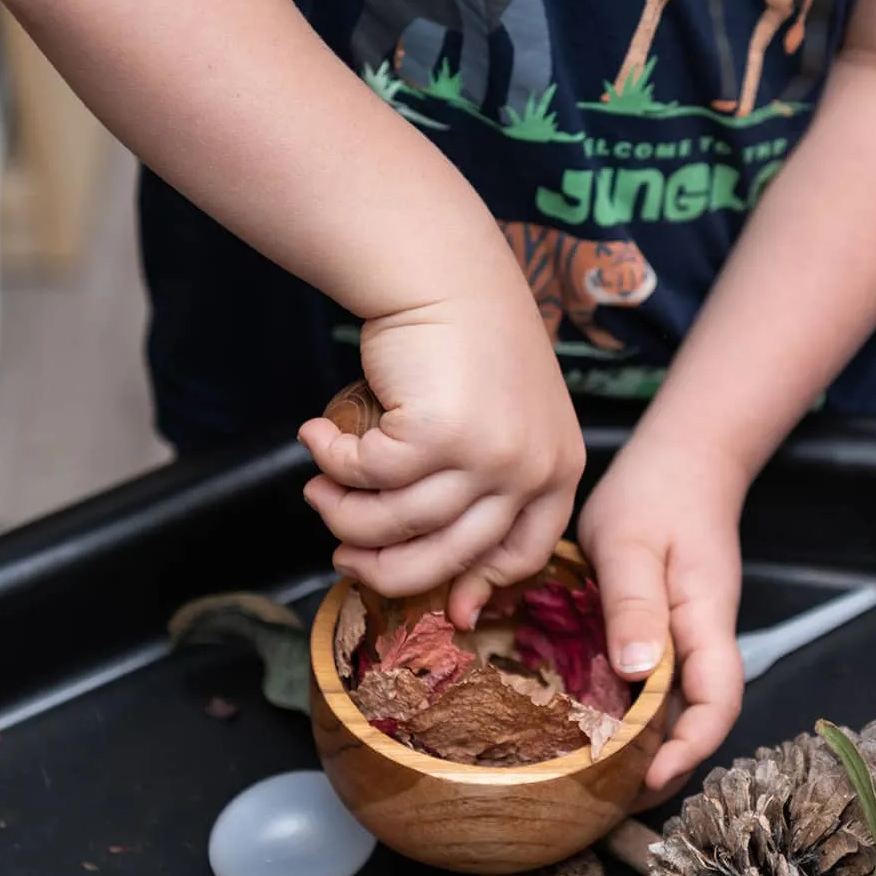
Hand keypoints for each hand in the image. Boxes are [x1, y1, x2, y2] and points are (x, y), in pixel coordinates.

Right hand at [298, 284, 584, 624]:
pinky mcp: (440, 434)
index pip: (524, 553)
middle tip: (343, 556)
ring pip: (399, 522)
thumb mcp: (504, 420)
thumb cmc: (468, 341)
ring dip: (343, 512)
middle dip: (385, 568)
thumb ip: (485, 488)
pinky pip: (369, 476)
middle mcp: (533, 468)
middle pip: (451, 556)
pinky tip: (316, 436)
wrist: (443, 269)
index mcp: (559, 468)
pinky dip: (332, 461)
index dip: (478, 582)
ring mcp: (490, 455)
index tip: (449, 607)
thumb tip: (459, 591)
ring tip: (318, 488)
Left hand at [579, 432, 747, 800]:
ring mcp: (690, 634)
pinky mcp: (669, 628)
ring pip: (680, 703)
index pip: (718, 701)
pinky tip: (595, 718)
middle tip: (611, 795)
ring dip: (649, 740)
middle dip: (667, 762)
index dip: (691, 748)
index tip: (651, 778)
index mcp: (706, 620)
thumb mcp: (632, 543)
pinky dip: (635, 707)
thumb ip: (633, 603)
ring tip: (598, 772)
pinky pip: (660, 680)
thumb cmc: (657, 492)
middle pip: (702, 716)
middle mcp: (706, 637)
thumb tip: (637, 671)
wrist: (683, 458)